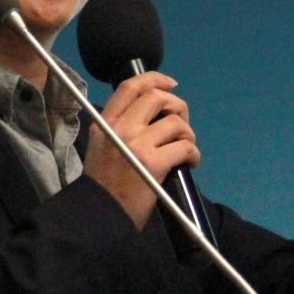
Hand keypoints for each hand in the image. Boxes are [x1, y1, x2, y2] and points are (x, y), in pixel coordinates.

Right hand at [83, 71, 199, 228]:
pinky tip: (189, 163)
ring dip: (188, 134)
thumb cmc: (104, 183)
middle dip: (178, 106)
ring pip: (176, 122)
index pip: (130, 87)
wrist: (100, 215)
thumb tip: (156, 115)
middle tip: (181, 124)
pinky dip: (193, 154)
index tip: (171, 83)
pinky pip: (185, 146)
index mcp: (105, 122)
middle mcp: (121, 127)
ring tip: (186, 149)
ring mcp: (137, 144)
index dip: (155, 78)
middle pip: (157, 97)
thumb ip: (121, 127)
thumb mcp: (102, 146)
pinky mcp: (154, 162)